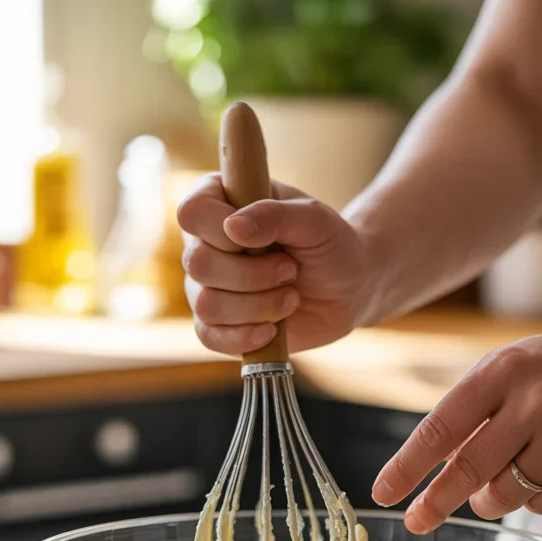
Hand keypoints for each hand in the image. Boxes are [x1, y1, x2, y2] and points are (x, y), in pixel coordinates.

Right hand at [177, 174, 374, 355]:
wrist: (349, 289)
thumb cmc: (329, 244)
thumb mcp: (314, 219)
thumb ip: (276, 214)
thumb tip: (234, 227)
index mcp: (220, 203)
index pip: (192, 212)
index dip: (220, 229)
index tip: (261, 238)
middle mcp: (204, 244)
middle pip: (198, 264)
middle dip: (253, 274)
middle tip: (291, 269)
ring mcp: (207, 287)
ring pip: (206, 305)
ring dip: (259, 306)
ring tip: (291, 297)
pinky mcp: (218, 325)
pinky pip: (210, 338)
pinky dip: (245, 337)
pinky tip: (272, 330)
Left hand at [372, 314, 541, 531]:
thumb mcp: (513, 371)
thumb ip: (473, 415)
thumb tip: (435, 473)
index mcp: (503, 371)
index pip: (440, 428)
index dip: (407, 466)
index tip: (383, 493)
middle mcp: (534, 401)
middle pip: (468, 470)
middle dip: (436, 502)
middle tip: (417, 523)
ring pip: (504, 494)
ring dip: (492, 498)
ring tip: (506, 477)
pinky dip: (534, 498)